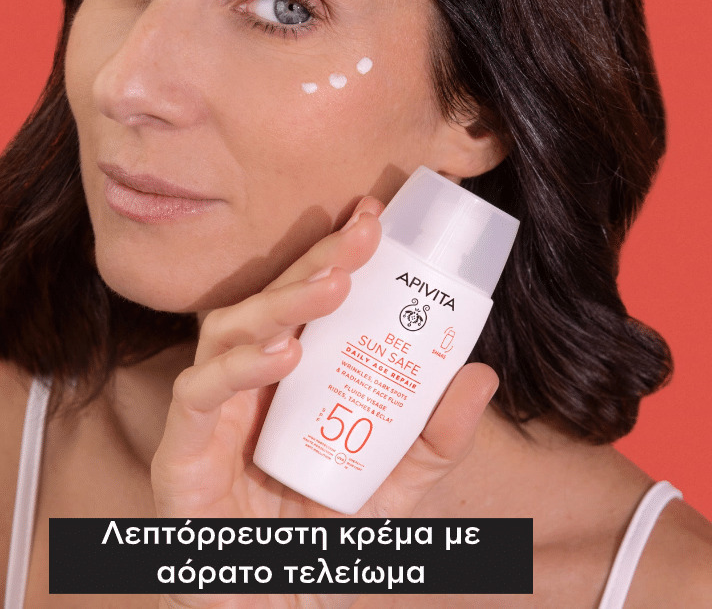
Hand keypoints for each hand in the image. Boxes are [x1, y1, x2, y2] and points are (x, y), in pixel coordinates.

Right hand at [152, 197, 498, 607]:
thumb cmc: (320, 545)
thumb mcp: (393, 489)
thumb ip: (434, 439)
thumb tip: (480, 372)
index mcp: (286, 379)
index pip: (304, 301)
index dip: (335, 255)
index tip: (377, 218)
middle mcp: (244, 384)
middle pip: (268, 300)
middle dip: (314, 261)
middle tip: (364, 233)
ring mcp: (209, 415)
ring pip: (226, 332)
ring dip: (280, 303)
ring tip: (334, 285)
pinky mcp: (180, 455)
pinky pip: (198, 397)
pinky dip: (236, 370)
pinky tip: (283, 354)